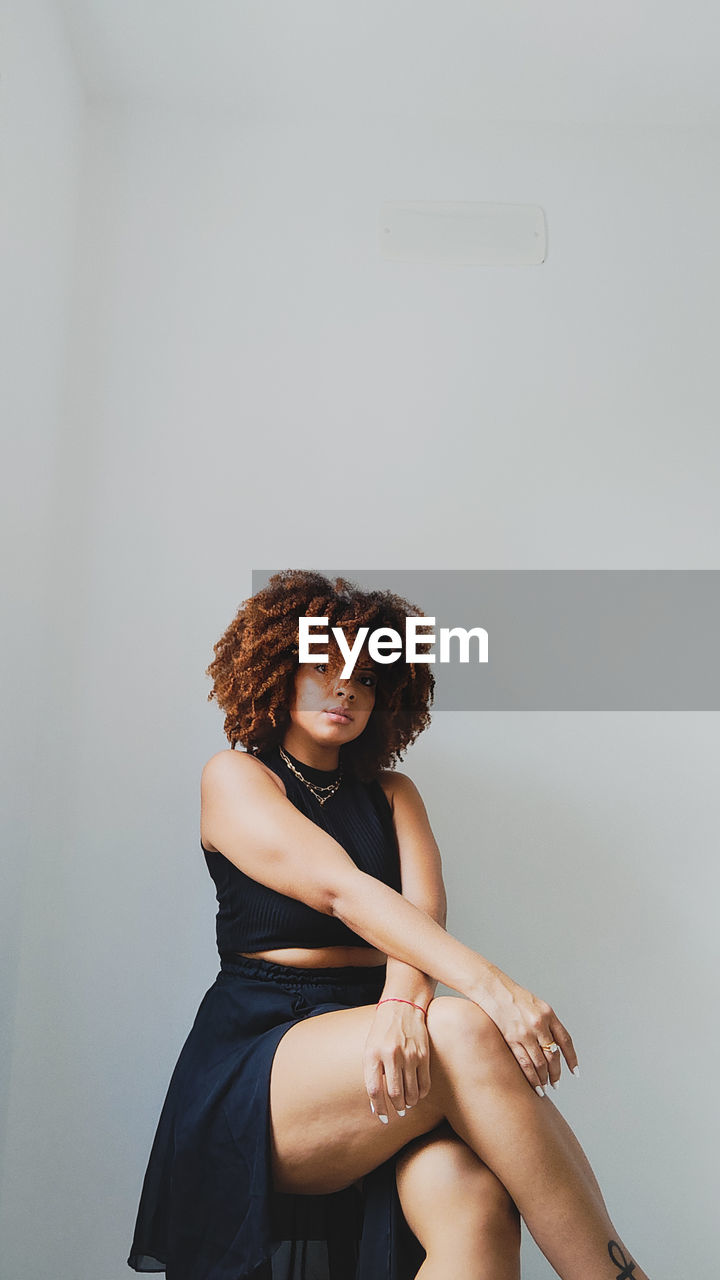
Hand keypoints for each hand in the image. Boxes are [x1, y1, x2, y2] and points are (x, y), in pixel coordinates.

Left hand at [362, 1000, 430, 1121]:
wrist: (402, 1006)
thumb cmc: (382, 1030)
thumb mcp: (370, 1048)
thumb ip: (372, 1073)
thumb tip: (376, 1103)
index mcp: (373, 1054)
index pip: (375, 1090)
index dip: (379, 1108)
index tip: (383, 1118)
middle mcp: (391, 1055)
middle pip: (395, 1094)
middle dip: (397, 1107)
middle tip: (399, 1111)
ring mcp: (409, 1055)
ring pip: (412, 1092)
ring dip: (410, 1103)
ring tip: (408, 1104)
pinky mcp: (423, 1055)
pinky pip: (424, 1083)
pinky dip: (422, 1094)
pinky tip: (418, 1094)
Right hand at [482, 974, 577, 1093]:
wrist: (493, 989)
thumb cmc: (514, 996)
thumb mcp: (537, 1004)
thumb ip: (547, 1022)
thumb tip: (554, 1044)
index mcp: (548, 1014)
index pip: (565, 1040)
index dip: (572, 1058)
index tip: (575, 1072)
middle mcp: (539, 1024)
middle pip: (553, 1055)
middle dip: (556, 1073)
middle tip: (556, 1083)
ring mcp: (525, 1032)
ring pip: (540, 1063)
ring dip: (544, 1078)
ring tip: (545, 1087)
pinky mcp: (512, 1038)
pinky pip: (525, 1063)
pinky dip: (532, 1077)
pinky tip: (535, 1085)